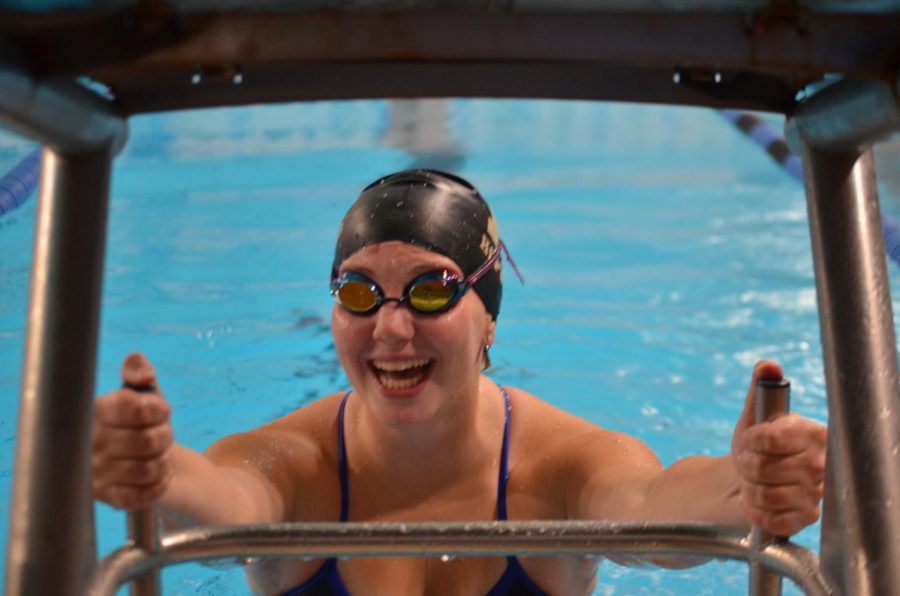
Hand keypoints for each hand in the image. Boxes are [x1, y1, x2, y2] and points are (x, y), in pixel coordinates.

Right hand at [93, 353, 173, 510]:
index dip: (159, 410)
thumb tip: (140, 369)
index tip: (162, 411)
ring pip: (148, 469)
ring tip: (159, 456)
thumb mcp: (143, 394)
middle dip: (165, 437)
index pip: (134, 408)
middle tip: (163, 437)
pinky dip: (160, 484)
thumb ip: (140, 374)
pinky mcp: (105, 498)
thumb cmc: (140, 422)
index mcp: (94, 411)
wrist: (139, 461)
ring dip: (164, 462)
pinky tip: (159, 476)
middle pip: (148, 441)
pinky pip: (143, 495)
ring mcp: (94, 473)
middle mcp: (87, 442)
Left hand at [731, 360, 826, 535]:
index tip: (749, 439)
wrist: (754, 477)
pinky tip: (755, 502)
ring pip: (765, 495)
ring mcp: (816, 492)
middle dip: (744, 466)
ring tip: (752, 481)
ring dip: (748, 489)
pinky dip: (755, 511)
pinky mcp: (807, 517)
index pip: (771, 438)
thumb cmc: (757, 443)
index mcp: (812, 433)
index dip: (750, 440)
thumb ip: (760, 388)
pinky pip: (773, 519)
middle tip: (747, 463)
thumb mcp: (754, 414)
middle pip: (763, 469)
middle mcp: (820, 463)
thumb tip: (767, 366)